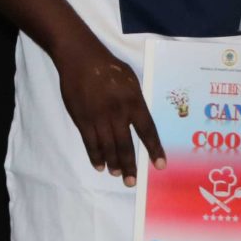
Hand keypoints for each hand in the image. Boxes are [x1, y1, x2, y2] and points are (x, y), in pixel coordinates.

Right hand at [53, 39, 160, 186]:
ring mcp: (98, 118)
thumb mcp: (131, 80)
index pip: (147, 131)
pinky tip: (99, 165)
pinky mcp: (82, 119)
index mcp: (133, 102)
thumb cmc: (109, 67)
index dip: (154, 149)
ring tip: (117, 174)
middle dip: (130, 166)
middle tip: (132, 182)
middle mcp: (118, 113)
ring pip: (107, 147)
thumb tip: (141, 120)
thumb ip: (136, 101)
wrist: (80, 58)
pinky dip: (95, 156)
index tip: (160, 165)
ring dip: (113, 163)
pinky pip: (90, 143)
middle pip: (126, 145)